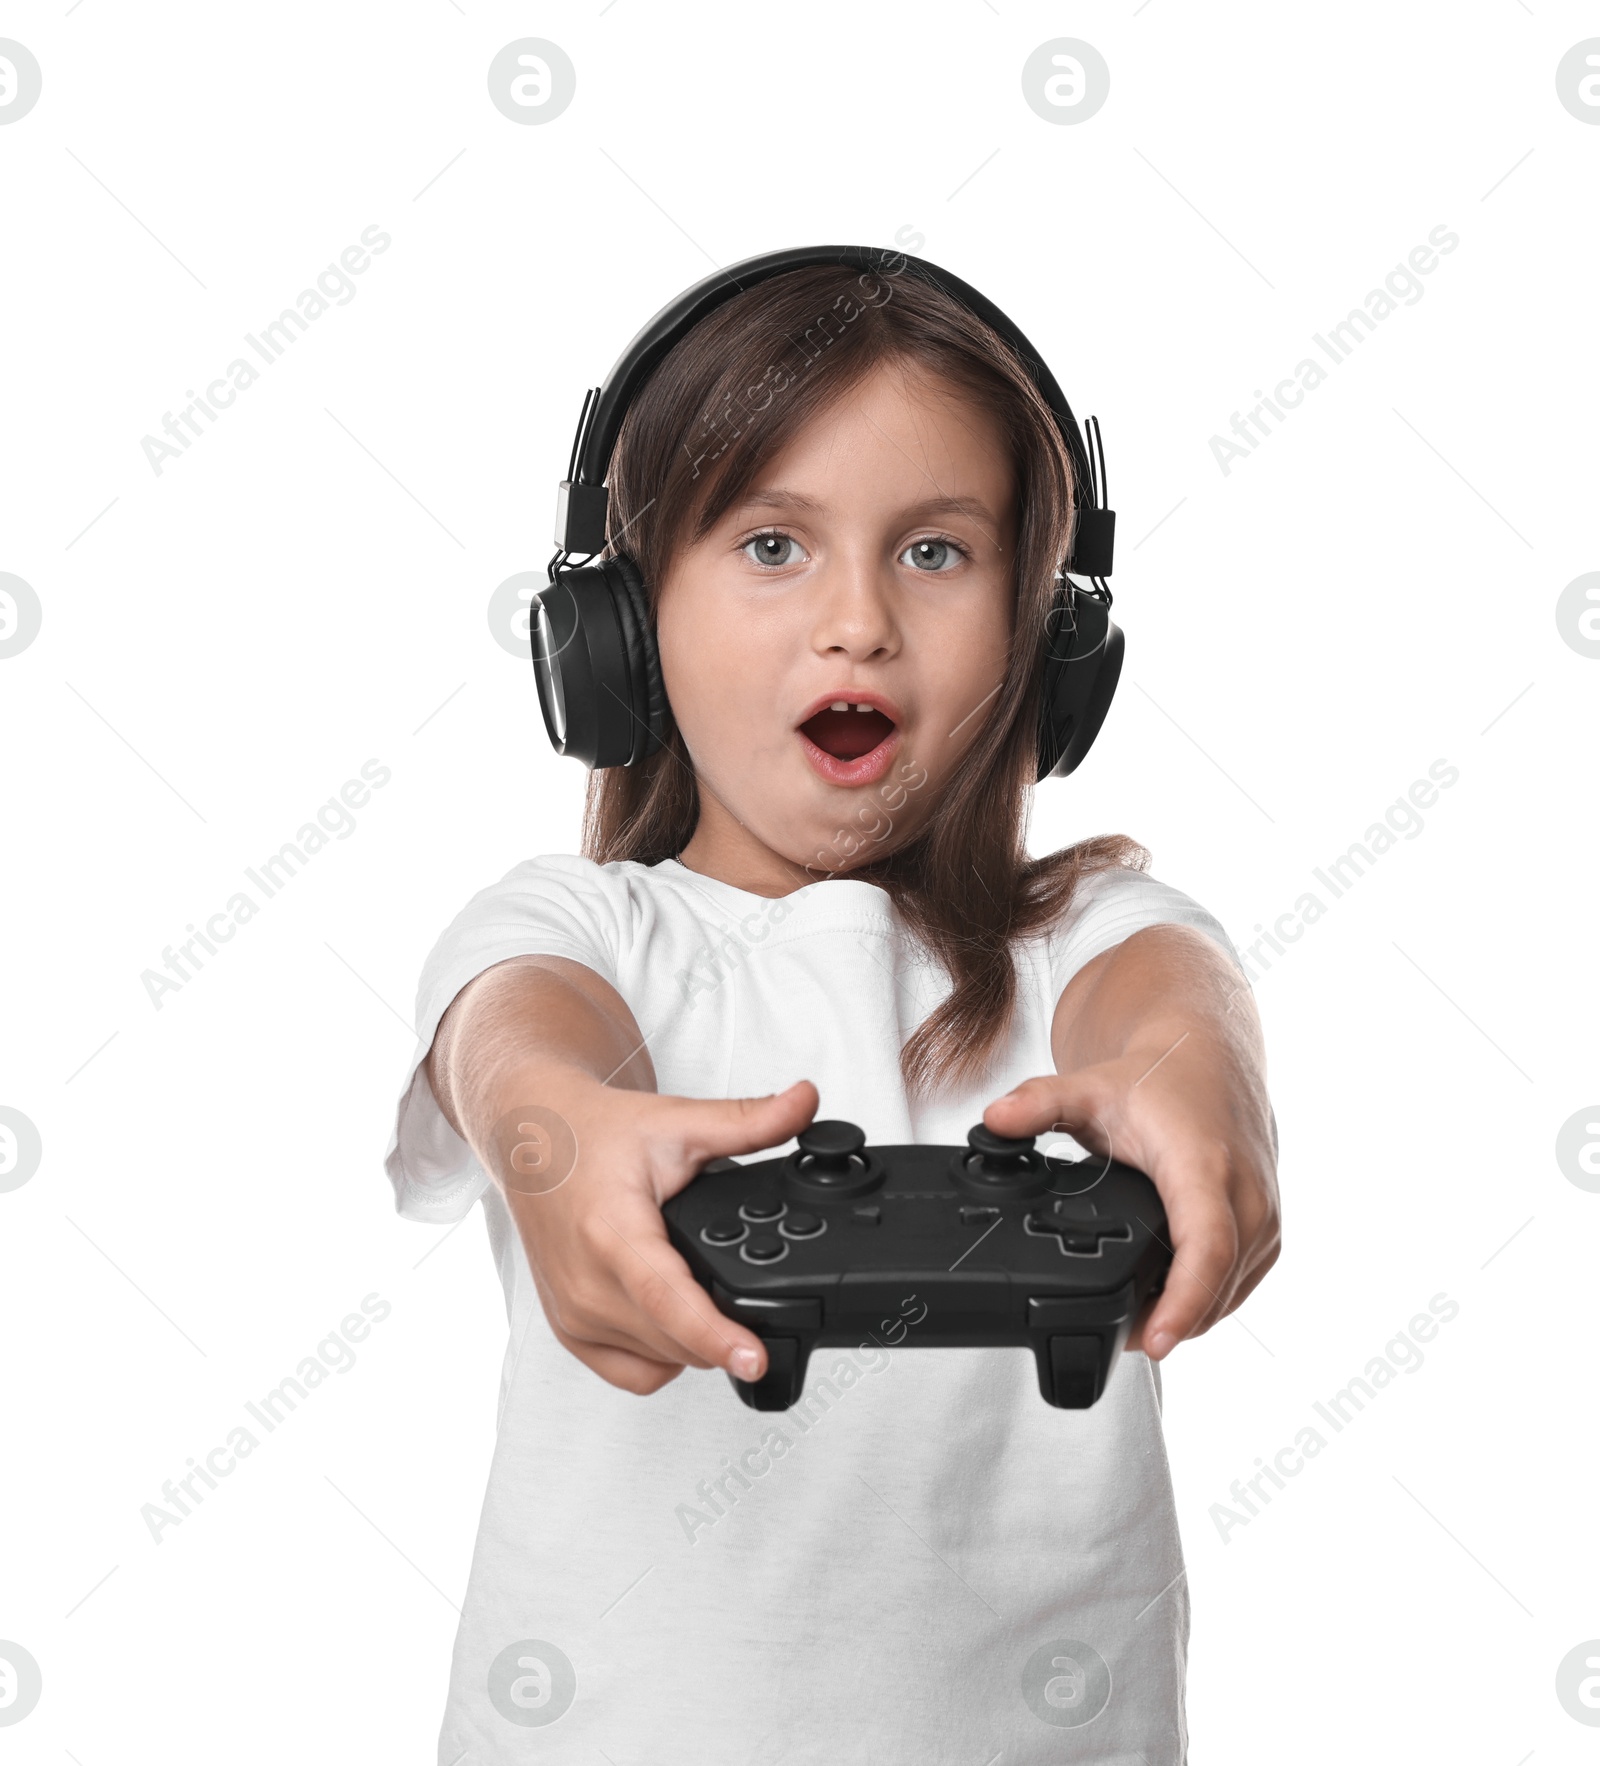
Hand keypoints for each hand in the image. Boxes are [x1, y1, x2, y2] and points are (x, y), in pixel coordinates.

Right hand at [479, 1068, 818, 1394]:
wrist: (531, 1141)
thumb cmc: (592, 1133)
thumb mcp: (677, 1121)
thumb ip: (748, 1121)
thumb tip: (806, 1101)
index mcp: (611, 1231)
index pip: (669, 1301)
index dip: (717, 1335)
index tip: (756, 1359)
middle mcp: (584, 1283)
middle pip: (677, 1340)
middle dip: (725, 1328)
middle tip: (751, 1291)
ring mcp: (573, 1314)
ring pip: (661, 1361)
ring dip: (695, 1344)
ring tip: (705, 1291)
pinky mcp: (568, 1331)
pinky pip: (632, 1373)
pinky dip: (664, 1357)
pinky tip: (676, 1318)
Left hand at [982, 1024, 1279, 1362]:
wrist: (1207, 1053)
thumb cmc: (1160, 1076)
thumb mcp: (1090, 1087)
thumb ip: (1039, 1103)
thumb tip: (993, 1119)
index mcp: (1204, 1166)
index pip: (1205, 1248)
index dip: (1181, 1302)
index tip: (1152, 1340)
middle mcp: (1246, 1194)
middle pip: (1219, 1284)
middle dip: (1170, 1321)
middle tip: (1116, 1335)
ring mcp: (1262, 1214)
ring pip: (1233, 1290)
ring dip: (1192, 1315)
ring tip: (1138, 1326)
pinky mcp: (1266, 1225)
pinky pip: (1243, 1280)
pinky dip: (1210, 1297)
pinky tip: (1173, 1301)